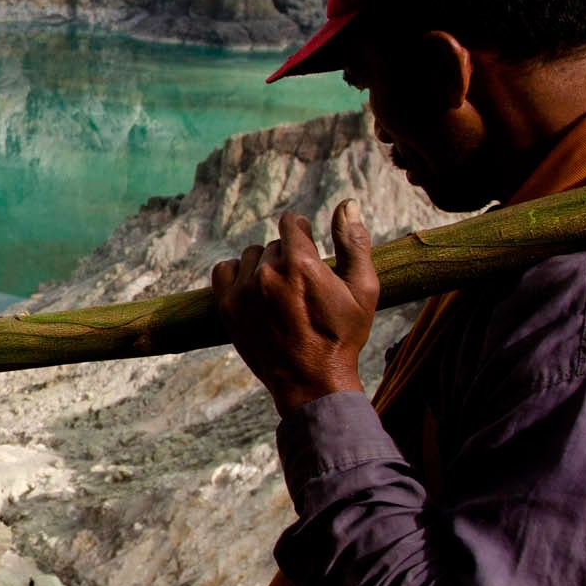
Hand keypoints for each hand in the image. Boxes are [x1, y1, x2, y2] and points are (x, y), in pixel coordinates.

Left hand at [211, 199, 380, 415]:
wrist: (312, 382)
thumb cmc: (343, 336)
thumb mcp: (363, 290)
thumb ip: (354, 243)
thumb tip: (346, 203)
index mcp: (301, 263)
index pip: (291, 222)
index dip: (302, 232)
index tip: (308, 247)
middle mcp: (268, 272)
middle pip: (274, 244)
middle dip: (289, 257)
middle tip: (302, 285)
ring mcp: (244, 290)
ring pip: (250, 256)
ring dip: (264, 266)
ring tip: (281, 292)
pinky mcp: (227, 308)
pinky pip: (223, 270)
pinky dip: (236, 275)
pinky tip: (253, 289)